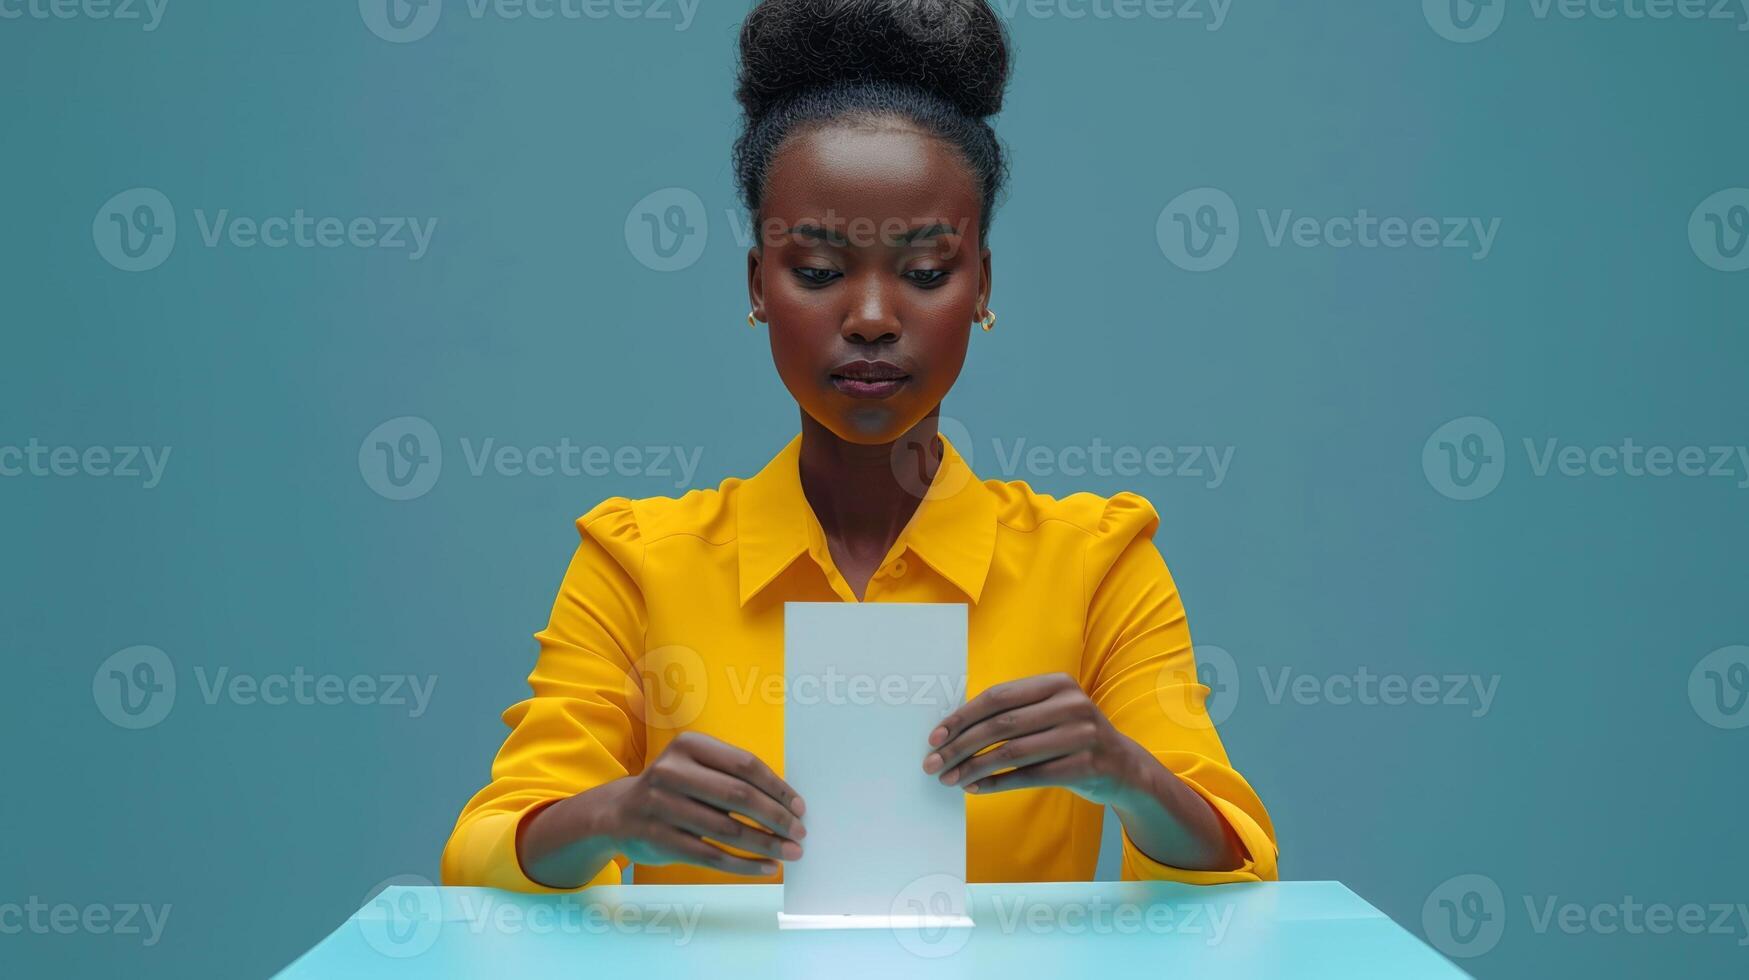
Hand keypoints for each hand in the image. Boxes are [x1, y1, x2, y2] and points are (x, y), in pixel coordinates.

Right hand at [533, 731, 806, 880]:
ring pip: (727, 830)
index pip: (745, 765)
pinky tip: (766, 867)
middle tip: (799, 833)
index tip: (800, 808)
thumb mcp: (695, 767)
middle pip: (738, 796)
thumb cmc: (674, 789)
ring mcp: (661, 806)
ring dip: (765, 844)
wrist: (616, 812)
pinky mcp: (657, 838)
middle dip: (776, 818)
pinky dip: (744, 864)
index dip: (777, 788)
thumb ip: (733, 777)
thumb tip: (788, 805)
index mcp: (689, 745)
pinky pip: (710, 856)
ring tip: (791, 853)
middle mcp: (672, 771)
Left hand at [921, 672, 1143, 805]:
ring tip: (950, 779)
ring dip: (974, 767)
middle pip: (1001, 725)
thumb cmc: (1071, 736)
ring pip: (1012, 753)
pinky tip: (976, 788)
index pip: (997, 697)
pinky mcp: (1085, 766)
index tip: (935, 737)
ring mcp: (1082, 735)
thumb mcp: (1050, 712)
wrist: (1123, 766)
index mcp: (1057, 683)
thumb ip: (1012, 713)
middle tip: (933, 763)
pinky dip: (997, 783)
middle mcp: (1071, 704)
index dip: (962, 717)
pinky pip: (1030, 776)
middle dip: (960, 746)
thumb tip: (952, 731)